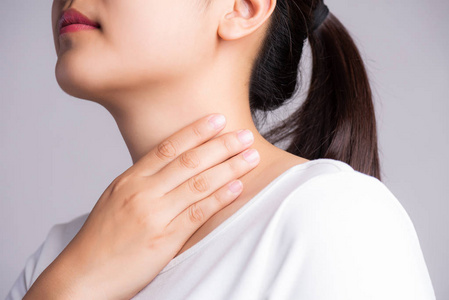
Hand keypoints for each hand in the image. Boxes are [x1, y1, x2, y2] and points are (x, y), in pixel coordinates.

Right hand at [25, 113, 259, 299]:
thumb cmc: (101, 238)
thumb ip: (143, 181)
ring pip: (199, 183)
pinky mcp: (164, 239)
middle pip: (189, 161)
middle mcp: (142, 192)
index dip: (196, 131)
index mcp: (129, 179)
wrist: (83, 275)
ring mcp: (153, 214)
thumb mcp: (116, 199)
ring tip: (250, 157)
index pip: (168, 147)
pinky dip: (220, 198)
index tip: (218, 119)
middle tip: (244, 135)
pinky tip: (237, 187)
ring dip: (229, 168)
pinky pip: (198, 213)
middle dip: (221, 145)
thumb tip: (171, 167)